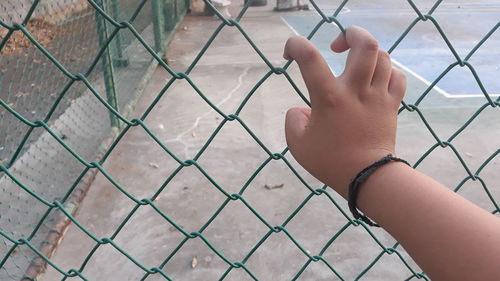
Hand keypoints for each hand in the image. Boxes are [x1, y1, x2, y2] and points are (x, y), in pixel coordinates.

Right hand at [283, 26, 406, 196]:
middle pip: (365, 44)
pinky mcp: (392, 105)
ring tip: (355, 65)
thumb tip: (302, 109)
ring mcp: (378, 96)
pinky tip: (375, 80)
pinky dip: (386, 72)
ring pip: (383, 57)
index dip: (294, 45)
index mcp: (329, 97)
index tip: (290, 53)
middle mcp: (356, 90)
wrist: (367, 178)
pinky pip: (397, 77)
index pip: (309, 57)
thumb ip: (293, 120)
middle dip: (351, 33)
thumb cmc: (330, 162)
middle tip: (338, 44)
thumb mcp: (298, 144)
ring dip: (366, 54)